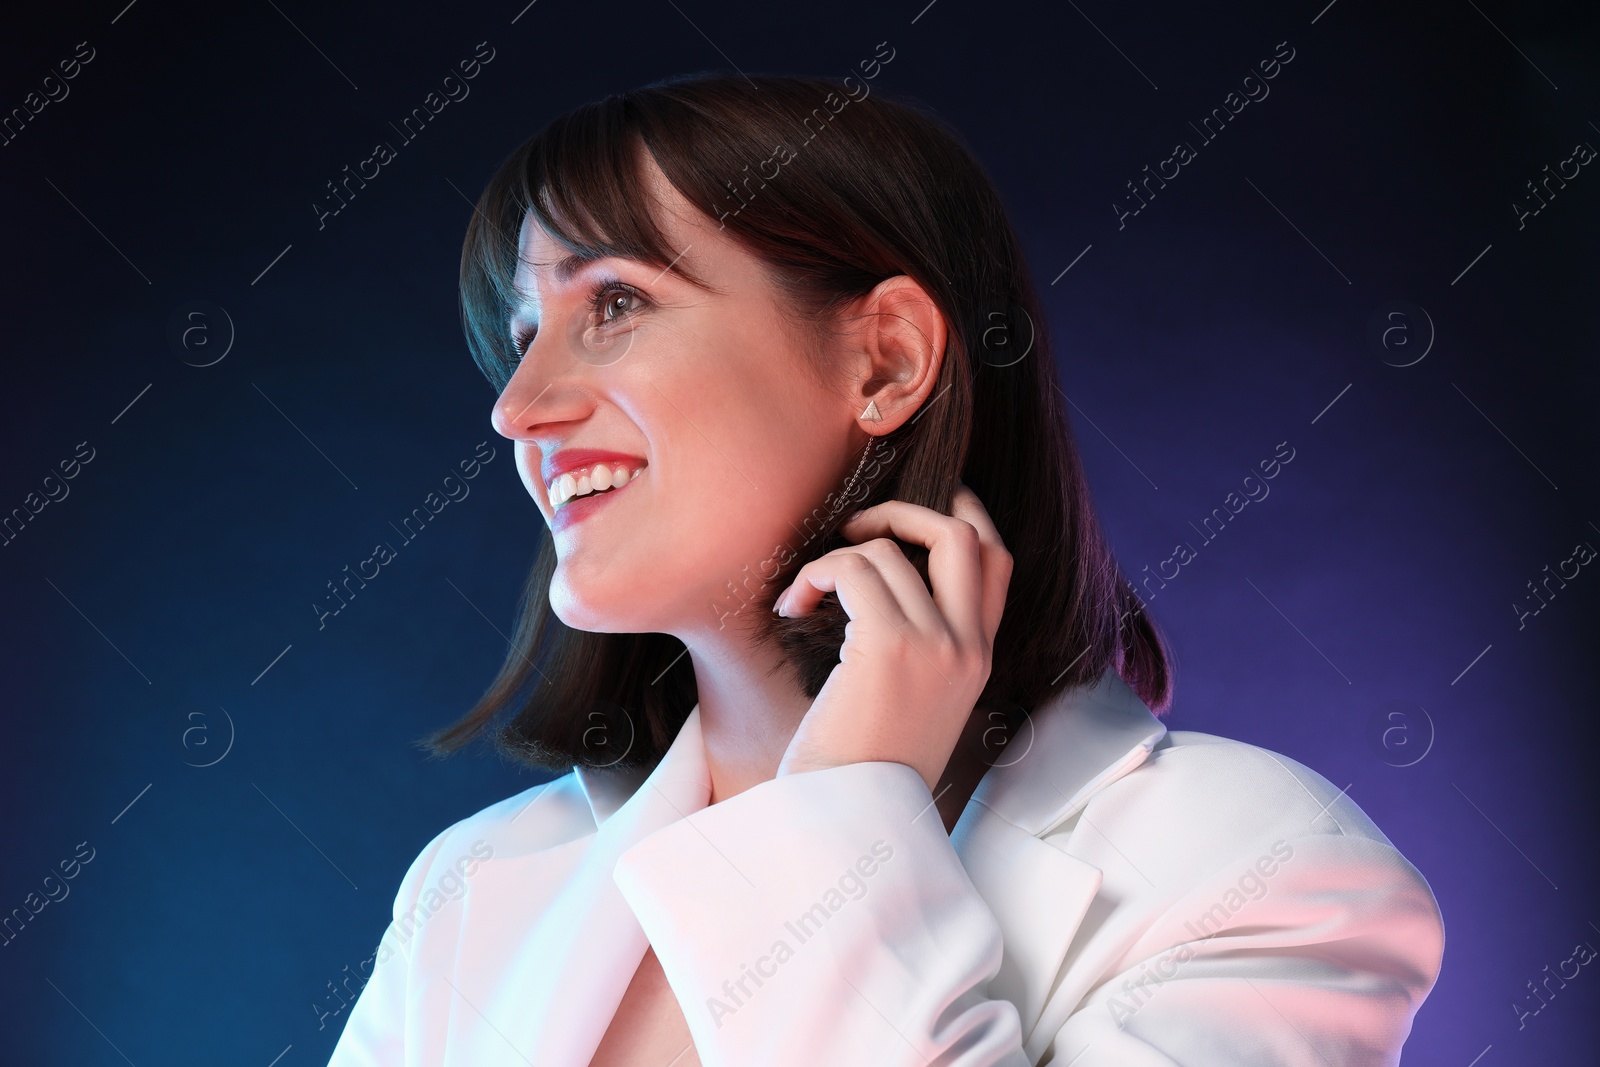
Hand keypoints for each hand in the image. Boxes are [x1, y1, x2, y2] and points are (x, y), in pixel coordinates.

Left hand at [772, 483, 1012, 793]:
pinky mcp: (890, 648)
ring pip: (889, 550)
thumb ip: (917, 645)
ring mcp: (937, 647)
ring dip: (835, 556)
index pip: (997, 560)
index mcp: (979, 660)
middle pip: (964, 533)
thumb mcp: (911, 704)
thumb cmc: (860, 768)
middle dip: (904, 511)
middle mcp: (970, 649)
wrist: (846, 827)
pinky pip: (852, 569)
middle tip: (853, 530)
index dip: (962, 515)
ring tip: (804, 595)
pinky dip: (815, 574)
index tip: (909, 510)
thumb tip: (878, 578)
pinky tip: (792, 609)